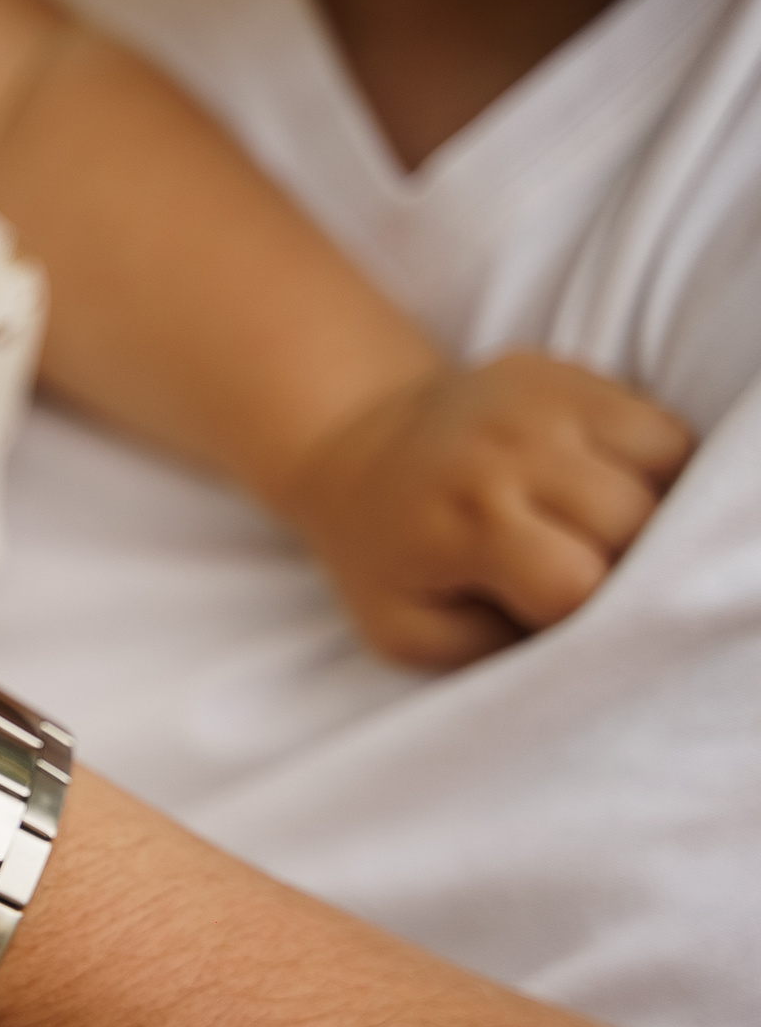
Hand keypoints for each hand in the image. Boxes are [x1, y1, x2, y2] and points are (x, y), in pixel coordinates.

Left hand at [278, 350, 693, 668]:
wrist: (361, 450)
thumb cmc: (390, 558)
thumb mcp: (407, 631)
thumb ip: (489, 651)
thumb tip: (577, 639)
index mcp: (464, 520)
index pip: (573, 583)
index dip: (583, 614)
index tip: (555, 614)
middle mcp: (505, 449)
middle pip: (632, 524)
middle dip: (626, 565)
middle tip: (583, 574)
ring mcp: (542, 401)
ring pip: (666, 469)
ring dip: (652, 512)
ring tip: (602, 532)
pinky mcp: (569, 375)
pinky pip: (663, 430)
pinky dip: (657, 470)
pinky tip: (609, 489)